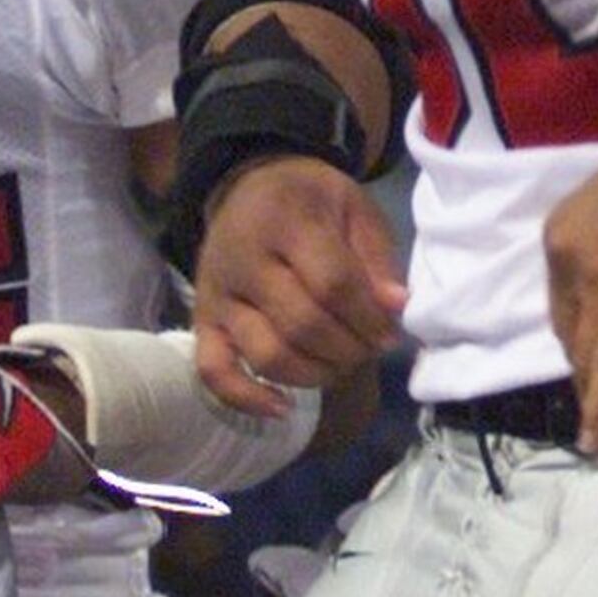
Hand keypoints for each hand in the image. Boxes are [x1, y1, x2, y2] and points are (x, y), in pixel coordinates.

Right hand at [190, 153, 406, 418]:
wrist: (248, 187)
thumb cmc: (312, 201)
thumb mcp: (356, 209)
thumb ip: (377, 259)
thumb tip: (396, 308)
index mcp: (286, 221)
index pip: (332, 283)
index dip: (369, 318)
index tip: (390, 332)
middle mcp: (243, 260)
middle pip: (301, 324)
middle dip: (348, 349)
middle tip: (370, 349)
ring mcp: (217, 295)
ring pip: (266, 354)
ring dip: (315, 374)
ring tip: (341, 364)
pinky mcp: (201, 322)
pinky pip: (214, 371)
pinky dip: (246, 398)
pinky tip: (283, 408)